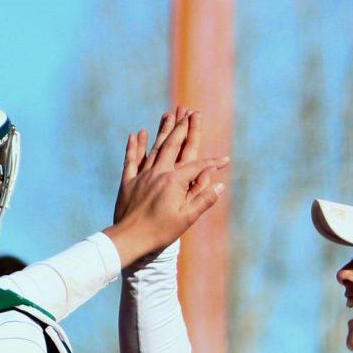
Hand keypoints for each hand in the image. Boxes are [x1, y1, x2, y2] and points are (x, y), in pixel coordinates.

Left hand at [105, 109, 227, 263]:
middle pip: (172, 145)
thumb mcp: (186, 218)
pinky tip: (137, 134)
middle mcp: (158, 173)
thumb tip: (219, 185)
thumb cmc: (159, 232)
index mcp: (174, 182)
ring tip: (168, 114)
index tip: (224, 160)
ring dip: (162, 130)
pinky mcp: (127, 182)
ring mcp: (141, 176)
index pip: (197, 166)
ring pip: (154, 148)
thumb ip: (203, 199)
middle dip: (183, 128)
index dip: (212, 163)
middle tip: (190, 112)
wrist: (129, 239)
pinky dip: (135, 147)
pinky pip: (131, 160)